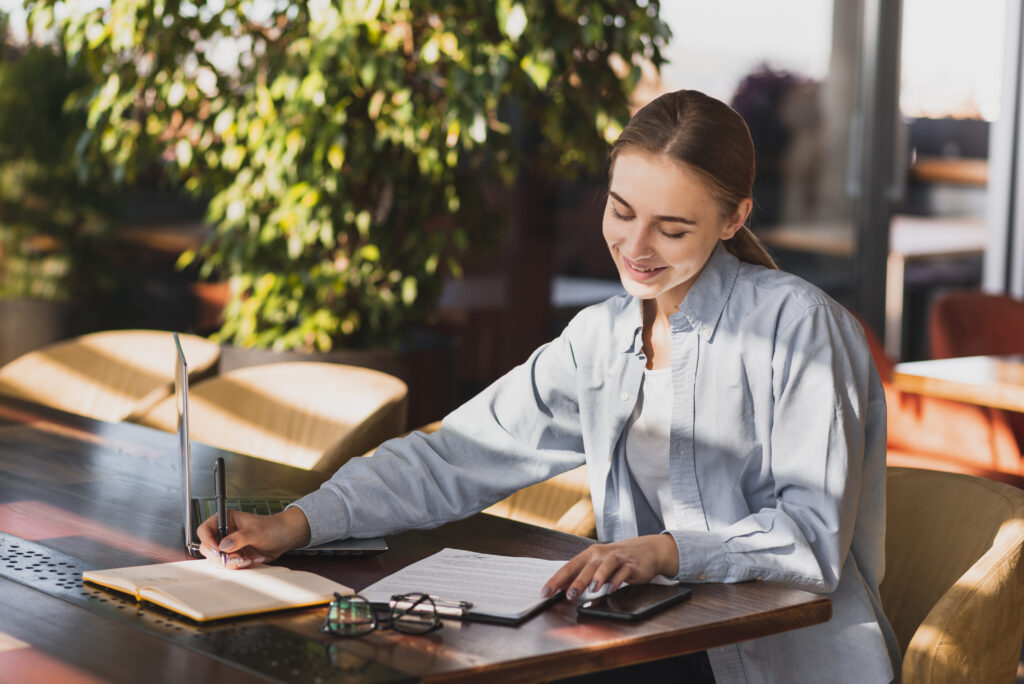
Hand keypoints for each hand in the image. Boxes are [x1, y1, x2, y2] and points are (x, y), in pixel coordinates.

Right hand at [196, 506, 311, 568]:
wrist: (285, 537)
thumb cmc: (273, 527)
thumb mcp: (257, 531)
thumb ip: (240, 538)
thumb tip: (224, 545)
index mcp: (226, 520)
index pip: (204, 530)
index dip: (207, 540)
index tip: (217, 550)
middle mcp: (224, 533)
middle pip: (207, 548)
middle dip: (221, 556)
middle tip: (236, 558)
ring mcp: (228, 546)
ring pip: (217, 560)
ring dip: (232, 562)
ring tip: (248, 558)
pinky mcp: (234, 556)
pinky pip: (229, 566)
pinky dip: (239, 566)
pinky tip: (252, 559)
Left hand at [541, 534, 679, 600]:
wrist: (646, 550)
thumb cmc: (617, 559)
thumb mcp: (598, 565)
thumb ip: (582, 576)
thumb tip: (562, 590)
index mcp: (589, 555)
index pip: (569, 567)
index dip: (556, 580)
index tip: (545, 592)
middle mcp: (601, 554)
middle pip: (586, 567)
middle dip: (576, 581)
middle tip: (568, 595)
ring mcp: (617, 559)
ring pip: (605, 566)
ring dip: (598, 577)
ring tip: (592, 589)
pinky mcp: (631, 565)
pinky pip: (623, 572)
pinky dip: (617, 580)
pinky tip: (612, 588)